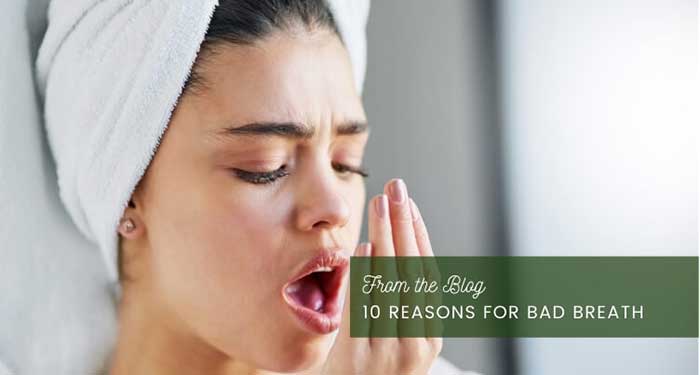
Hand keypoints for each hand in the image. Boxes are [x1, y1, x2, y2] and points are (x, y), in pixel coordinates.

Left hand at [323, 179, 441, 374]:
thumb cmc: (373, 370)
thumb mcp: (395, 339)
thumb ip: (393, 299)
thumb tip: (380, 246)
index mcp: (430, 335)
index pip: (428, 274)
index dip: (419, 235)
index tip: (409, 204)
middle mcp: (417, 342)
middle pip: (412, 271)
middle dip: (403, 225)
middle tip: (396, 188)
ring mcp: (389, 351)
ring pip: (392, 285)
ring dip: (386, 240)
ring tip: (380, 205)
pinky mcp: (360, 358)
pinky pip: (365, 309)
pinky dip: (366, 276)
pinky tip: (364, 249)